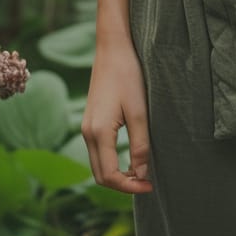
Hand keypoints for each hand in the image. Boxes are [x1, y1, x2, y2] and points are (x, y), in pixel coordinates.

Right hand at [82, 38, 153, 193]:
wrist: (113, 48)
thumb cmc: (128, 75)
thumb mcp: (139, 111)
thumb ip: (140, 145)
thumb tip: (141, 175)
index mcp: (98, 132)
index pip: (109, 175)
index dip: (129, 187)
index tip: (149, 186)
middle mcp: (87, 132)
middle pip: (100, 175)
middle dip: (122, 184)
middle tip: (147, 183)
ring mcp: (86, 127)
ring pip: (98, 164)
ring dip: (117, 174)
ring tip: (141, 172)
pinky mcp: (90, 121)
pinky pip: (98, 152)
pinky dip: (112, 162)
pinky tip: (130, 157)